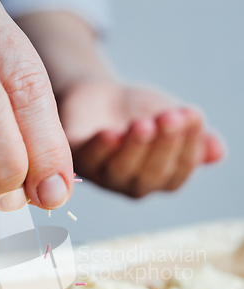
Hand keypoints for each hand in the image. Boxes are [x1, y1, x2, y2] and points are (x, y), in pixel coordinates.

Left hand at [59, 82, 223, 196]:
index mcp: (158, 180)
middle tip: (169, 117)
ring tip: (144, 123)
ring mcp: (103, 175)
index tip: (192, 115)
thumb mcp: (170, 119)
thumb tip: (218, 153)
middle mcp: (131, 184)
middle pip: (150, 175)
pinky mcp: (77, 160)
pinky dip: (99, 149)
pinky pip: (88, 160)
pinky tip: (111, 133)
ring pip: (120, 171)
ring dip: (133, 148)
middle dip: (162, 146)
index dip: (188, 147)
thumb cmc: (139, 113)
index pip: (177, 173)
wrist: (101, 97)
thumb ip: (193, 136)